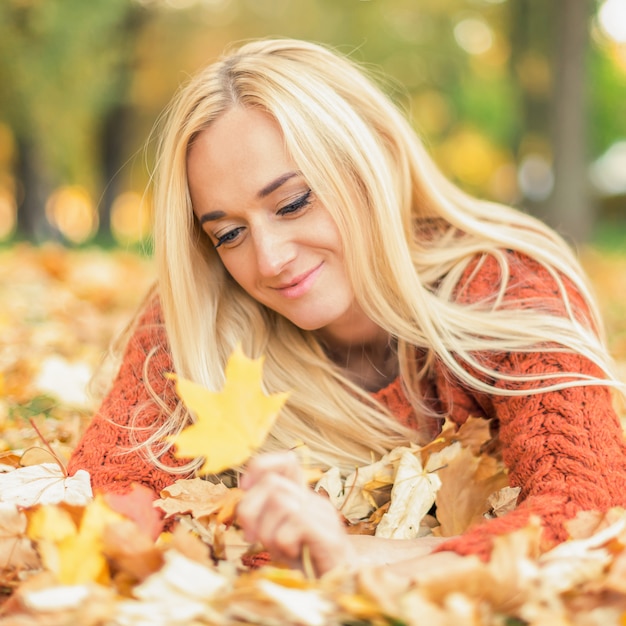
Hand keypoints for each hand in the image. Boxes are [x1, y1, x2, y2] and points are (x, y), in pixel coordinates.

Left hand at [237, 452, 354, 574]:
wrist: (338, 590)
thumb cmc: (305, 563)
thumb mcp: (277, 537)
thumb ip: (263, 519)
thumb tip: (241, 508)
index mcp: (301, 497)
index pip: (287, 461)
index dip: (260, 467)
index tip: (244, 489)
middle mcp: (313, 500)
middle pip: (272, 482)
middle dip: (250, 509)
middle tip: (251, 536)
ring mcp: (324, 516)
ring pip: (280, 501)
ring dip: (266, 530)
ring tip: (275, 548)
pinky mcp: (330, 536)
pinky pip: (295, 522)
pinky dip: (283, 542)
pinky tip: (292, 553)